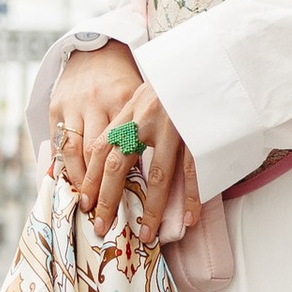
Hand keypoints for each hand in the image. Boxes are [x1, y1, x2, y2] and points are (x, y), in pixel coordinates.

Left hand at [49, 43, 199, 241]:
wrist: (207, 57)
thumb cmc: (175, 81)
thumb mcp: (144, 94)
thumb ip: (129, 120)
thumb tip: (109, 155)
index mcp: (129, 109)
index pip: (101, 149)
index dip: (90, 179)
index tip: (84, 204)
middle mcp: (146, 118)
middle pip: (119, 164)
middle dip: (108, 199)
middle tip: (101, 226)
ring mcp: (174, 126)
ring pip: (157, 175)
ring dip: (150, 209)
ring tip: (146, 235)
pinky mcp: (199, 131)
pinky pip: (193, 170)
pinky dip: (190, 197)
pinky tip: (188, 218)